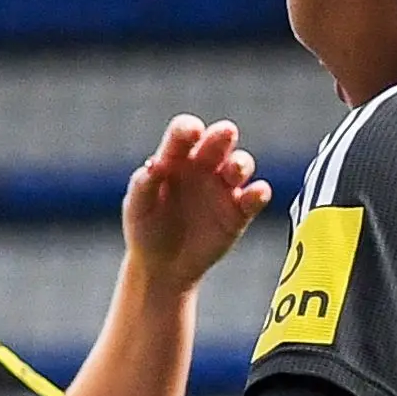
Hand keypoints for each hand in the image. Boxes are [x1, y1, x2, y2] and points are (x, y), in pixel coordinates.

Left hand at [119, 116, 270, 286]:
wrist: (162, 267)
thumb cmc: (145, 230)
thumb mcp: (137, 208)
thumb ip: (143, 185)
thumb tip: (152, 166)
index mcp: (175, 158)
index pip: (183, 134)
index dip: (188, 129)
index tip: (191, 131)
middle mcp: (203, 166)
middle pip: (217, 142)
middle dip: (222, 135)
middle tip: (225, 133)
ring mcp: (223, 188)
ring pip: (240, 165)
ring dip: (241, 163)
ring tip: (235, 169)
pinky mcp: (239, 212)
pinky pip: (254, 198)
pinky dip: (259, 193)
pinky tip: (257, 193)